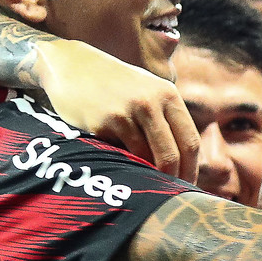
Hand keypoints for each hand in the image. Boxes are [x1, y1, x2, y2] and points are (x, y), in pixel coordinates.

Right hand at [38, 37, 198, 179]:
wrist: (70, 65)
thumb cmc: (113, 84)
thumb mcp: (147, 90)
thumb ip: (165, 117)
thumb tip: (183, 159)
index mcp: (168, 95)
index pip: (190, 141)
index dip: (191, 168)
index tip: (187, 185)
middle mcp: (151, 102)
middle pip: (173, 153)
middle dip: (174, 179)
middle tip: (170, 195)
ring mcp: (128, 112)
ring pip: (148, 156)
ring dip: (150, 175)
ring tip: (148, 186)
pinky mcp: (104, 122)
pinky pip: (122, 153)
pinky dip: (127, 165)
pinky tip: (125, 170)